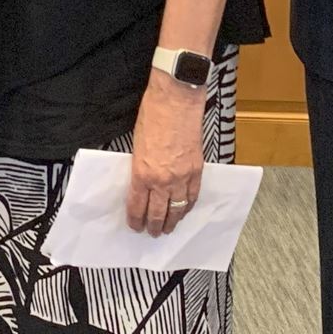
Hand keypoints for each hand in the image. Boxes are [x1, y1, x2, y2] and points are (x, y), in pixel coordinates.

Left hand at [127, 75, 204, 235]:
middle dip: (154, 226)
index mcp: (142, 173)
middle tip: (152, 234)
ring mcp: (182, 176)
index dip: (135, 220)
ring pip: (177, 209)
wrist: (176, 99)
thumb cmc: (153, 115)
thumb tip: (141, 182)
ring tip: (169, 229)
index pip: (137, 206)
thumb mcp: (137, 144)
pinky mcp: (197, 169)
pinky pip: (193, 195)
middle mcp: (162, 180)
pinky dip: (188, 206)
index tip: (135, 226)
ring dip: (172, 221)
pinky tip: (184, 210)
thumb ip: (139, 167)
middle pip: (158, 213)